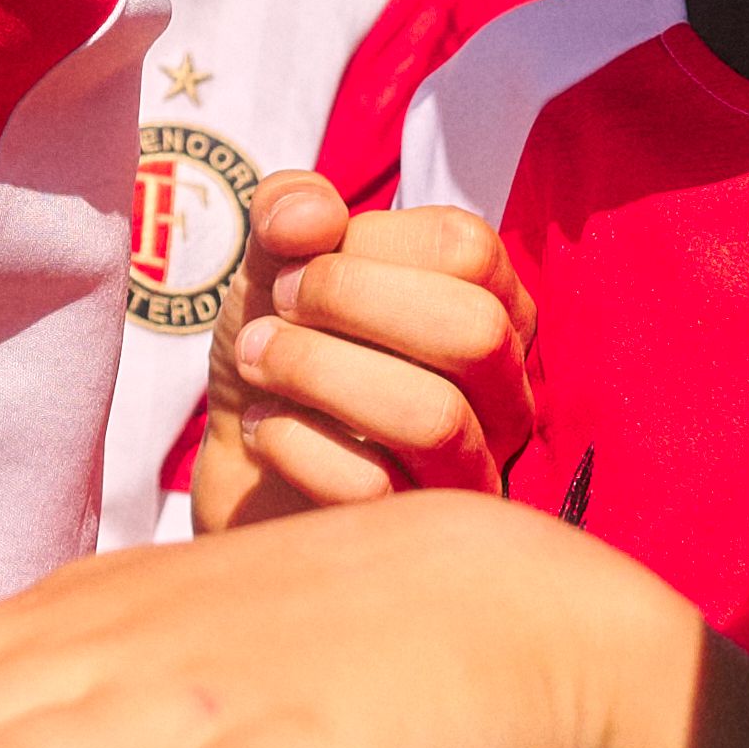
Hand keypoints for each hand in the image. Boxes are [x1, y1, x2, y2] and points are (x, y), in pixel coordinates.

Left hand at [190, 170, 537, 522]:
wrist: (243, 464)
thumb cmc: (284, 352)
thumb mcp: (276, 266)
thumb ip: (290, 213)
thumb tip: (309, 213)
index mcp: (491, 312)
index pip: (469, 249)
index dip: (366, 242)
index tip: (291, 263)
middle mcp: (505, 397)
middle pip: (473, 331)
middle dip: (345, 299)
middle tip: (273, 310)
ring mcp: (471, 473)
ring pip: (433, 417)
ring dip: (314, 370)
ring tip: (255, 361)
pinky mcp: (413, 534)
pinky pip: (373, 488)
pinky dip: (295, 443)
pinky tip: (263, 428)